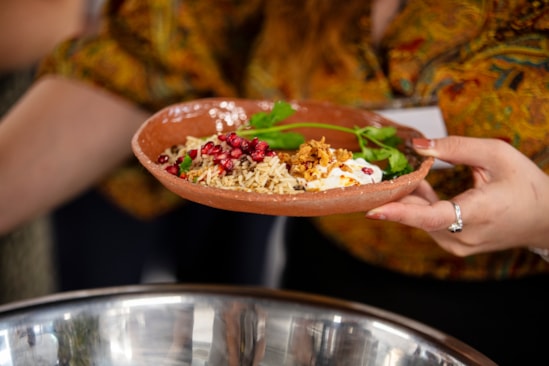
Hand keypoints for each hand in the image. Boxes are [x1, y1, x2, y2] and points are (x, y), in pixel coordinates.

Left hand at [365, 136, 548, 255]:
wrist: (546, 219)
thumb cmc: (526, 185)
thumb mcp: (496, 155)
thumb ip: (455, 148)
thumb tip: (418, 145)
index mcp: (477, 214)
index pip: (431, 217)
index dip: (400, 213)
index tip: (373, 210)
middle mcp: (463, 236)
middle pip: (419, 215)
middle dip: (400, 192)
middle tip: (379, 174)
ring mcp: (459, 244)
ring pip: (422, 219)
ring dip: (412, 197)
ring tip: (409, 174)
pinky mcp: (456, 244)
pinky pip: (430, 223)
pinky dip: (422, 205)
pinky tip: (421, 185)